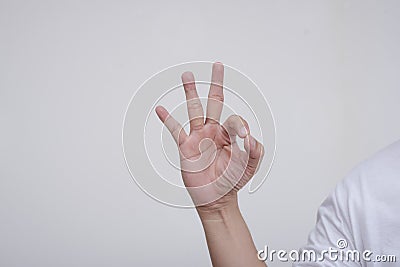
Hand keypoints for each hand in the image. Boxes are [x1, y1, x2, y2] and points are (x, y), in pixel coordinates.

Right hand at [155, 62, 263, 208]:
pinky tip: (160, 109)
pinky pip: (175, 130)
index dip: (240, 126)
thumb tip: (249, 136)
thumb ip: (255, 149)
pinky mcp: (186, 146)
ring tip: (187, 75)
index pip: (235, 119)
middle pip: (215, 101)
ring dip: (191, 92)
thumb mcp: (251, 165)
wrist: (218, 197)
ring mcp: (199, 136)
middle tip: (218, 65)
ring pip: (194, 109)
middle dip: (216, 83)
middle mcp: (214, 130)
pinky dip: (167, 119)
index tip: (243, 140)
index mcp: (230, 133)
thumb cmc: (234, 179)